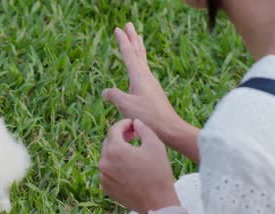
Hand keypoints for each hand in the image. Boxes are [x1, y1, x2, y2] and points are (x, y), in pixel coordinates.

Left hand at [98, 119, 179, 213]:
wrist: (157, 203)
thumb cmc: (158, 173)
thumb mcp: (155, 146)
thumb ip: (143, 129)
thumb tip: (135, 123)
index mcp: (115, 150)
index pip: (114, 129)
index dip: (124, 124)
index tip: (132, 124)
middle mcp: (104, 162)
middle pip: (108, 142)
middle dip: (120, 136)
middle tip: (133, 135)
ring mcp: (102, 176)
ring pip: (107, 157)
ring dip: (117, 151)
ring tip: (131, 152)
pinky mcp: (105, 187)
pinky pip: (107, 171)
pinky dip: (115, 166)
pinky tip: (127, 167)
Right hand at [102, 22, 184, 144]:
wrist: (168, 128)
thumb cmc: (148, 116)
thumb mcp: (126, 105)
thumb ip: (114, 96)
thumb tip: (105, 92)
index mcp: (139, 77)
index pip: (128, 54)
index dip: (122, 41)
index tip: (117, 28)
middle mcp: (146, 77)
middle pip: (138, 52)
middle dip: (132, 38)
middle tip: (129, 25)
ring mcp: (151, 84)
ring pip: (143, 61)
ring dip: (138, 48)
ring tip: (137, 39)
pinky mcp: (152, 92)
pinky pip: (144, 71)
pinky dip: (140, 63)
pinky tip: (140, 69)